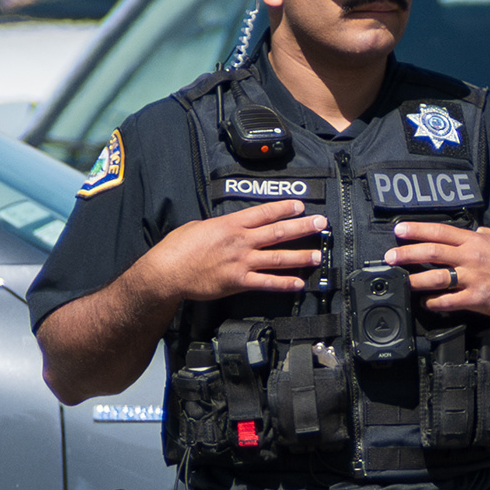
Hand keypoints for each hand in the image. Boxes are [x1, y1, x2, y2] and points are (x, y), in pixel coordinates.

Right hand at [138, 199, 322, 305]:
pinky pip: (266, 283)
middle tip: (321, 224)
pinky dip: (284, 284)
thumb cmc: (178, 248)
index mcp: (230, 224)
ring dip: (300, 256)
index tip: (300, 205)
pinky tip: (298, 284)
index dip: (284, 208)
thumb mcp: (199, 226)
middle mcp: (240, 241)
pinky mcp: (238, 282)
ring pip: (277, 257)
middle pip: (278, 232)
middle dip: (302, 227)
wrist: (167, 271)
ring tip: (318, 256)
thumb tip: (229, 227)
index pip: (264, 213)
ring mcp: (241, 262)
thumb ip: (219, 226)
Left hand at [392, 218, 489, 316]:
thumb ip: (476, 235)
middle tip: (390, 257)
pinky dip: (434, 302)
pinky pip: (449, 300)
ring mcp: (473, 278)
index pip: (440, 232)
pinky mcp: (476, 298)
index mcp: (474, 241)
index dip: (417, 231)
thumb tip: (460, 231)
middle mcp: (471, 257)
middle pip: (433, 252)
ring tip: (402, 281)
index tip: (399, 231)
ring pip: (437, 277)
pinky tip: (425, 302)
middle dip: (408, 254)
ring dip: (416, 280)